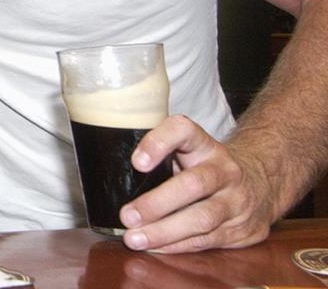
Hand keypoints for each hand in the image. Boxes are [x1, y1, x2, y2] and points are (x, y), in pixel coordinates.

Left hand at [119, 114, 273, 252]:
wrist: (262, 184)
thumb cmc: (206, 167)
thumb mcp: (188, 151)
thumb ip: (160, 157)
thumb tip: (115, 178)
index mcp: (205, 145)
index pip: (183, 131)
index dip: (159, 143)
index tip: (137, 162)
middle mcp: (225, 170)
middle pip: (193, 185)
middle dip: (157, 204)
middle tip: (127, 216)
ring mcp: (237, 200)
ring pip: (202, 218)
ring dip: (164, 232)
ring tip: (135, 238)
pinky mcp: (243, 228)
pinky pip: (207, 240)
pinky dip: (177, 246)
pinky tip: (156, 247)